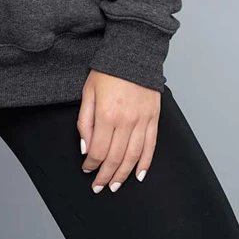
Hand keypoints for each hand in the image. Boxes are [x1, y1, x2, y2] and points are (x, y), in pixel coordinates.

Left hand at [76, 70, 159, 193]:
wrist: (133, 52)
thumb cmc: (107, 70)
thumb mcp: (88, 92)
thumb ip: (84, 121)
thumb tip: (86, 147)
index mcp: (106, 114)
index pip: (98, 150)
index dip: (91, 164)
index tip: (87, 170)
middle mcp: (125, 121)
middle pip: (115, 157)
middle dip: (106, 175)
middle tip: (100, 186)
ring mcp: (142, 120)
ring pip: (133, 156)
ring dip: (124, 174)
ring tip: (116, 185)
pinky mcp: (154, 117)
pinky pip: (151, 146)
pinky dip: (145, 163)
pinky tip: (139, 174)